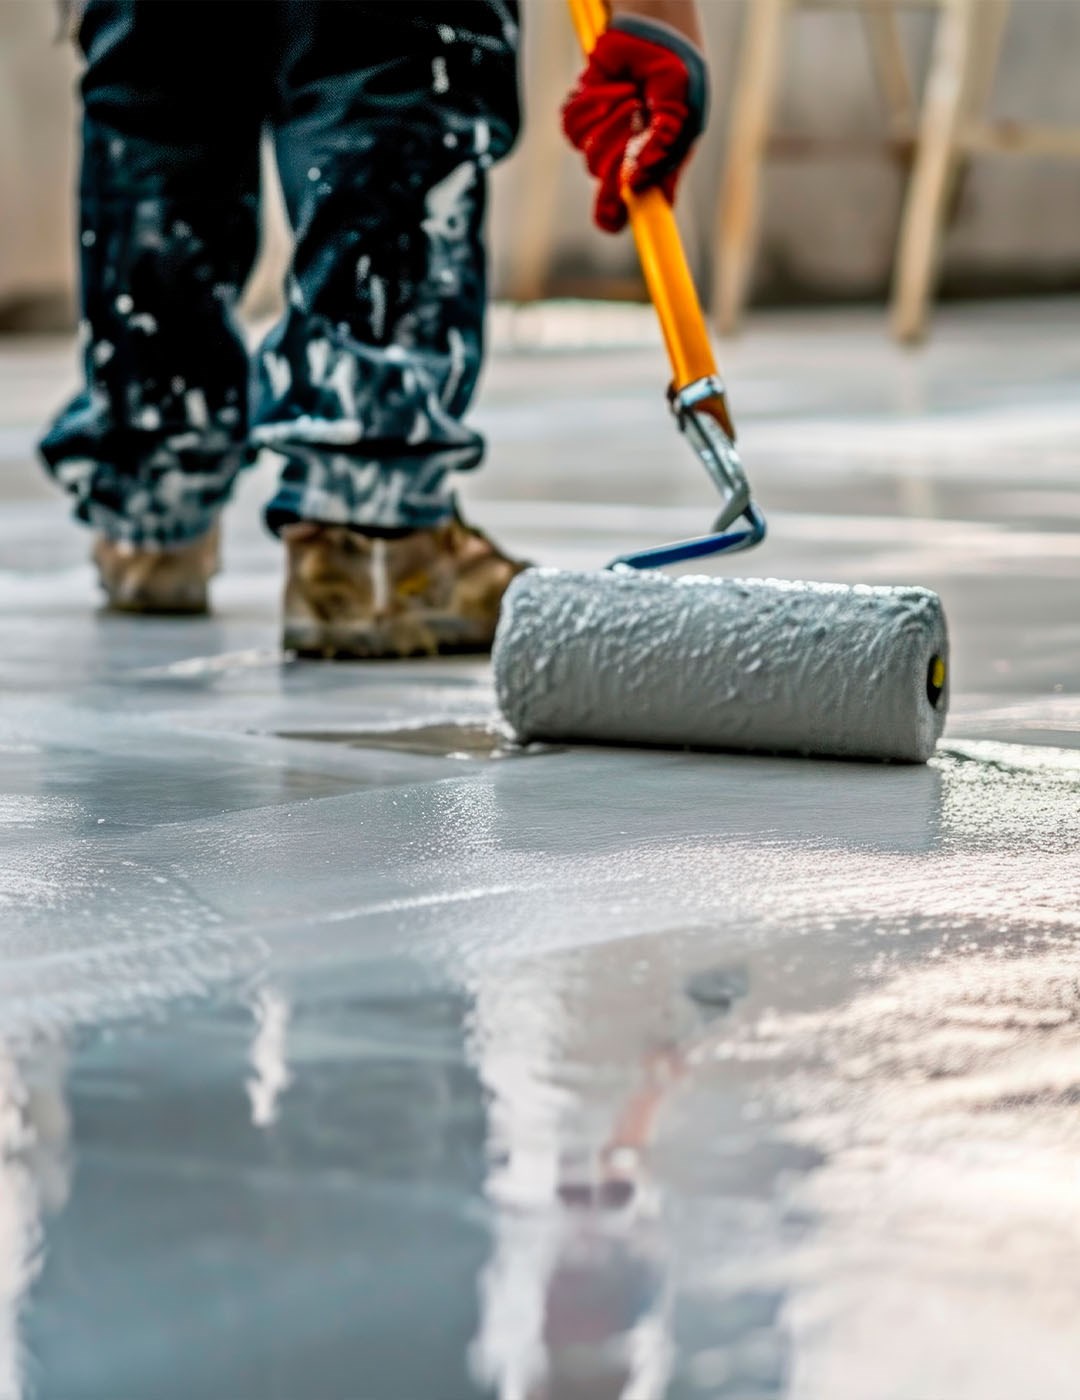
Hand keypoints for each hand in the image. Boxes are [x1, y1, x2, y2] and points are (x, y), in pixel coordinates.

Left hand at [562, 16, 708, 233]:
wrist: (648, 32)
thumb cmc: (673, 72)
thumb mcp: (678, 104)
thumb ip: (662, 143)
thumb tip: (634, 181)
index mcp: (657, 169)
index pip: (639, 209)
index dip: (621, 216)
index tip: (611, 222)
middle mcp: (629, 164)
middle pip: (608, 187)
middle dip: (618, 147)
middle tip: (632, 110)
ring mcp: (604, 144)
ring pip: (590, 154)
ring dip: (611, 116)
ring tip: (629, 93)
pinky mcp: (582, 120)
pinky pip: (572, 126)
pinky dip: (589, 101)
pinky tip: (607, 85)